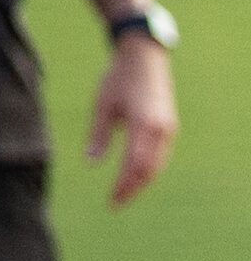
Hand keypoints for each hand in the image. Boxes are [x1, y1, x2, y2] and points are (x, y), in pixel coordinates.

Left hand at [87, 38, 176, 206]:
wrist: (144, 57)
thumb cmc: (118, 78)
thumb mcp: (102, 104)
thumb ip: (98, 134)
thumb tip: (91, 162)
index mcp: (142, 124)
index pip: (133, 164)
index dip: (123, 185)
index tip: (111, 200)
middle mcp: (160, 129)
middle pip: (148, 169)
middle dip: (132, 188)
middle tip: (115, 203)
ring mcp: (168, 128)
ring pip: (157, 164)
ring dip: (141, 181)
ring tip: (123, 193)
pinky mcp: (169, 125)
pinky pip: (160, 154)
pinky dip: (148, 168)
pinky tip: (134, 175)